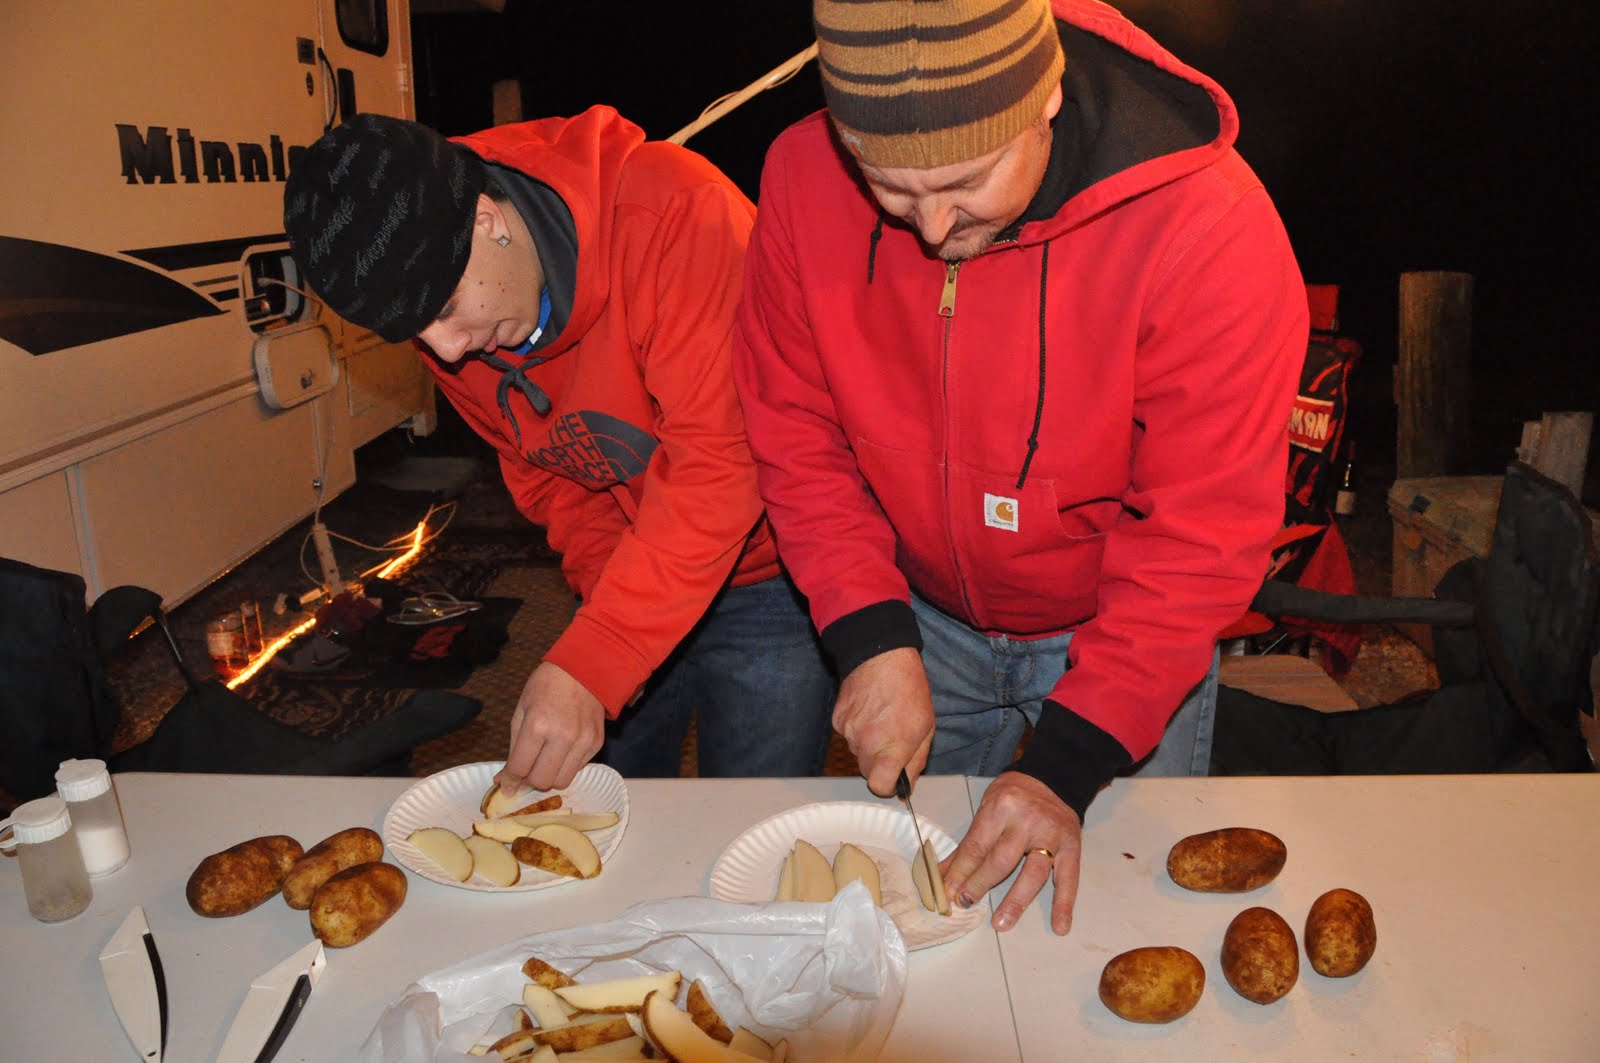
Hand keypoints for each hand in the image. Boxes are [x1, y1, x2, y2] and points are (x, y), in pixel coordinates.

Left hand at [498, 662, 605, 792]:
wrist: (584, 668)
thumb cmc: (546, 686)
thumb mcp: (522, 710)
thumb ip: (514, 748)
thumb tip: (506, 779)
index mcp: (537, 725)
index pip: (520, 769)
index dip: (510, 781)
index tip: (507, 784)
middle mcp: (562, 737)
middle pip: (541, 782)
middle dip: (529, 781)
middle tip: (527, 770)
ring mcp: (582, 742)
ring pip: (562, 782)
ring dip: (549, 777)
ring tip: (544, 763)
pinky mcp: (596, 744)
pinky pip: (577, 769)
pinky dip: (565, 767)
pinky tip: (562, 751)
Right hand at [832, 647, 933, 796]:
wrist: (880, 656)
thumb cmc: (908, 689)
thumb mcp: (926, 727)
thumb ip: (916, 761)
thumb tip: (906, 785)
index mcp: (891, 747)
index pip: (878, 786)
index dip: (887, 787)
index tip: (893, 779)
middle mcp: (866, 743)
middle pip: (867, 772)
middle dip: (880, 764)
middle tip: (893, 740)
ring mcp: (848, 732)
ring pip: (857, 753)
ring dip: (868, 745)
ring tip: (882, 720)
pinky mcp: (837, 721)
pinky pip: (847, 737)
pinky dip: (857, 730)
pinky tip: (869, 712)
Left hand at [941, 772, 1081, 934]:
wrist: (1054, 779)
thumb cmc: (1015, 795)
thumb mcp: (987, 807)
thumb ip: (970, 842)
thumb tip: (944, 874)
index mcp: (1003, 806)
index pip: (977, 846)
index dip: (961, 872)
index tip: (948, 892)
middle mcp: (1028, 821)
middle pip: (1001, 860)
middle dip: (980, 885)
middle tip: (965, 903)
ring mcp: (1052, 835)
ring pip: (1033, 873)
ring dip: (1016, 901)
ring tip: (1001, 922)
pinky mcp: (1072, 847)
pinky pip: (1069, 879)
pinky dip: (1064, 904)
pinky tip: (1059, 926)